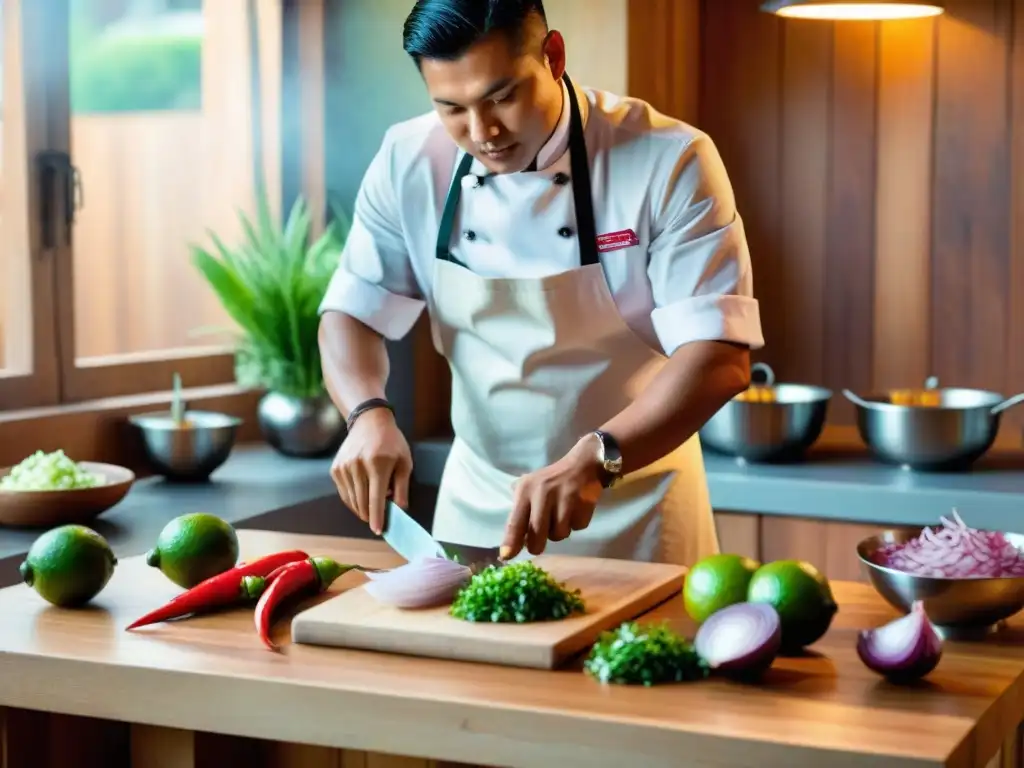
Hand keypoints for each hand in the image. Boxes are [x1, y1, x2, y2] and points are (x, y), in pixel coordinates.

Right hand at [331, 408, 412, 534]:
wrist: (369, 422)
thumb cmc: (392, 443)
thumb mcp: (404, 462)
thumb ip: (402, 487)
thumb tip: (400, 510)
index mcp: (378, 464)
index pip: (376, 499)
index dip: (377, 518)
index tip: (378, 531)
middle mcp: (358, 466)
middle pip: (362, 502)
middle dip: (371, 515)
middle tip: (380, 516)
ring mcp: (344, 467)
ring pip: (352, 500)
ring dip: (362, 508)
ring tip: (373, 503)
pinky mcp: (335, 469)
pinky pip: (344, 493)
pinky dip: (353, 500)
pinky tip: (362, 496)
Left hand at [501, 438, 604, 559]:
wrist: (583, 466)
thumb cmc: (550, 481)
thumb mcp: (529, 487)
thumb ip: (519, 511)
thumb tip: (510, 544)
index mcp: (526, 490)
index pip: (515, 521)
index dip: (510, 541)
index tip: (506, 557)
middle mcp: (542, 494)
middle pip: (537, 534)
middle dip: (537, 545)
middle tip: (538, 544)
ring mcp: (564, 499)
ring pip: (558, 535)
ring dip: (560, 531)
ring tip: (561, 515)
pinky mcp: (582, 504)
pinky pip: (577, 528)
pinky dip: (576, 524)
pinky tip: (575, 510)